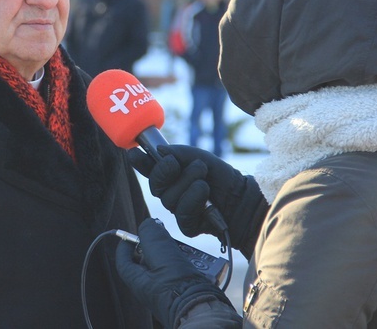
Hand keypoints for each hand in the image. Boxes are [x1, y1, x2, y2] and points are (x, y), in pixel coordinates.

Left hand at [116, 218, 232, 327]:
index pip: (124, 260)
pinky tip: (200, 264)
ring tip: (188, 251)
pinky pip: (184, 274)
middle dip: (159, 246)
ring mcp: (167, 290)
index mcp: (138, 281)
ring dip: (178, 254)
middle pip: (148, 260)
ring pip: (168, 265)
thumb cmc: (179, 288)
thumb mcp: (161, 254)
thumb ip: (151, 235)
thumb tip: (147, 224)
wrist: (203, 311)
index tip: (132, 234)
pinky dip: (191, 265)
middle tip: (168, 239)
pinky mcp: (184, 291)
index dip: (126, 244)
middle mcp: (150, 287)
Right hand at [148, 145, 268, 259]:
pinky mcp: (187, 225)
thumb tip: (159, 151)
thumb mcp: (199, 157)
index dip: (139, 162)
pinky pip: (182, 213)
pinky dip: (194, 200)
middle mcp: (169, 192)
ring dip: (189, 183)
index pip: (148, 168)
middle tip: (181, 164)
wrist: (241, 197)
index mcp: (169, 174)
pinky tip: (205, 195)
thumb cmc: (220, 176)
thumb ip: (178, 153)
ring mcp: (177, 209)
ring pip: (169, 198)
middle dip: (166, 171)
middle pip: (155, 185)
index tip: (134, 152)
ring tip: (204, 179)